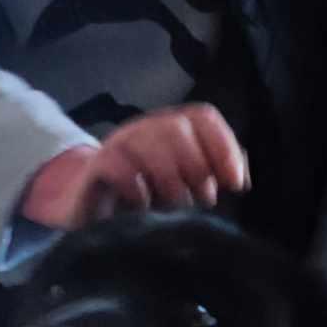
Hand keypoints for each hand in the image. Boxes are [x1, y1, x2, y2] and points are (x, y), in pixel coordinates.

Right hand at [21, 103, 249, 229]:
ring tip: (176, 205)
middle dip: (197, 164)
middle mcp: (144, 128)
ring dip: (169, 176)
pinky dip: (136, 186)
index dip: (223, 147)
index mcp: (169, 128)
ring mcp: (117, 144)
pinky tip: (144, 205)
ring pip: (148, 142)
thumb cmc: (140, 197)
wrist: (85, 209)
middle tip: (202, 199)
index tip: (235, 183)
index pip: (202, 118)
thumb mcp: (182, 186)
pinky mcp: (94, 168)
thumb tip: (240, 176)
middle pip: (177, 126)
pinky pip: (117, 165)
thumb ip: (211, 174)